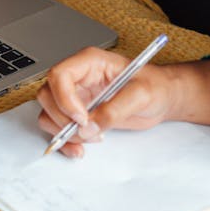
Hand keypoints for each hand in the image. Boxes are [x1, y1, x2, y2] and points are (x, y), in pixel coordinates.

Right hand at [37, 48, 176, 156]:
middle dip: (63, 118)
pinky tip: (79, 148)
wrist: (161, 98)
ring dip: (64, 132)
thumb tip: (91, 126)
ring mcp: (76, 96)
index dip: (65, 98)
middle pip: (48, 95)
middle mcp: (79, 77)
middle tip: (88, 130)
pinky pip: (57, 128)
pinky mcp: (78, 114)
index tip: (82, 117)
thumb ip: (115, 109)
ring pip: (48, 113)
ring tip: (91, 138)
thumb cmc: (154, 86)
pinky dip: (64, 142)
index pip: (60, 74)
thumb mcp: (141, 94)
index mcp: (91, 62)